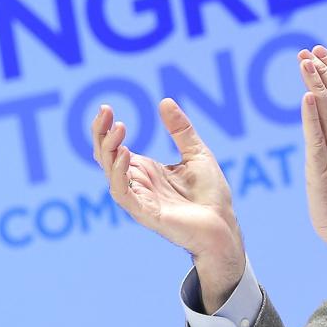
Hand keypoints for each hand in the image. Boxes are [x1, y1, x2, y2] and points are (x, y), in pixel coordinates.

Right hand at [91, 98, 244, 305]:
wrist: (224, 225)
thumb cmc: (211, 195)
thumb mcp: (197, 153)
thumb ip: (180, 130)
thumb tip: (165, 101)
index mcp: (146, 171)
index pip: (114, 148)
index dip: (107, 129)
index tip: (107, 108)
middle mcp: (138, 184)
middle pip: (106, 157)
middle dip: (101, 134)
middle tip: (106, 110)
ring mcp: (140, 199)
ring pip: (110, 174)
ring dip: (110, 150)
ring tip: (120, 130)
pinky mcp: (145, 213)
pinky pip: (123, 193)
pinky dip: (119, 174)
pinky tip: (125, 154)